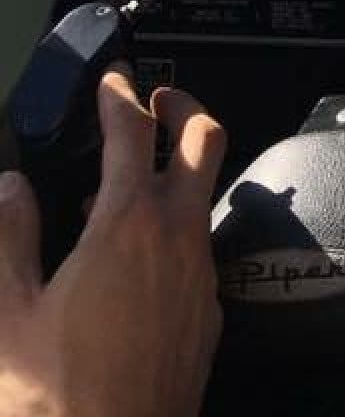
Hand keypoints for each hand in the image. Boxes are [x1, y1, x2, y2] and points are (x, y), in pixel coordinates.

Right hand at [0, 68, 226, 416]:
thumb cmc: (55, 402)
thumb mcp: (6, 316)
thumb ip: (7, 237)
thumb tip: (9, 187)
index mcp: (130, 226)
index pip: (134, 131)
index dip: (122, 94)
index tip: (115, 79)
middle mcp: (179, 242)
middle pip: (205, 141)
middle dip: (182, 107)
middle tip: (157, 99)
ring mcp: (200, 280)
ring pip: (205, 198)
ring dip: (177, 174)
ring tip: (128, 187)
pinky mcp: (206, 319)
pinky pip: (199, 251)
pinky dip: (175, 231)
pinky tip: (135, 261)